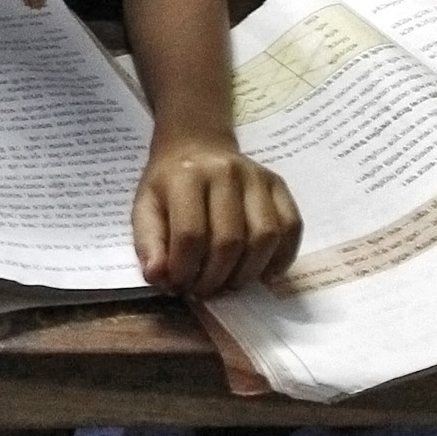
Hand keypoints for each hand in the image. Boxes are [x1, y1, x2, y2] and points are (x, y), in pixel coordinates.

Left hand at [132, 135, 300, 296]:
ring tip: (229, 283)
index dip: (185, 270)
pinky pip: (291, 225)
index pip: (191, 235)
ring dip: (247, 272)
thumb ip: (148, 244)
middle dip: (215, 278)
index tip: (178, 285)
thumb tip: (158, 277)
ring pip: (264, 236)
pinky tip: (263, 274)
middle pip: (230, 240)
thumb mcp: (145, 208)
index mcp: (186, 177)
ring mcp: (256, 177)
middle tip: (203, 290)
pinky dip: (282, 256)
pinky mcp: (277, 184)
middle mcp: (225, 172)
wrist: (196, 145)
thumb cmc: (168, 184)